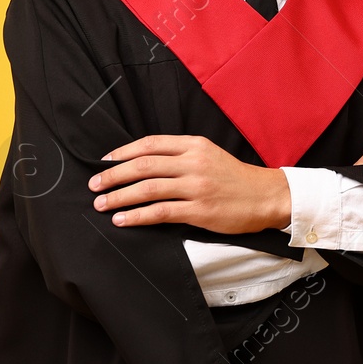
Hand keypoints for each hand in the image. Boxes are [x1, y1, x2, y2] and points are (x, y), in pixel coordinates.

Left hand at [89, 134, 290, 232]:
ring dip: (119, 197)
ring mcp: (197, 187)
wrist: (267, 196)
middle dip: (113, 175)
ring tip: (101, 204)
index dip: (123, 152)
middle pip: (144, 165)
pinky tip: (123, 219)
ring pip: (148, 189)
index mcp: (195, 146)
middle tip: (94, 185)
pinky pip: (160, 212)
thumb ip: (182, 156)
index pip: (151, 144)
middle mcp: (194, 163)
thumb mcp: (211, 155)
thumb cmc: (236, 178)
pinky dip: (137, 216)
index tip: (104, 161)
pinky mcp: (200, 210)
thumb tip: (145, 164)